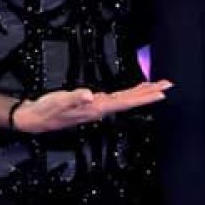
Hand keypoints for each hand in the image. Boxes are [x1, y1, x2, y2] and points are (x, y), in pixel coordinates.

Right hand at [12, 81, 172, 133]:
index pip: (126, 101)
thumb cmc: (48, 109)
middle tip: (168, 85)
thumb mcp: (59, 101)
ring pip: (125, 100)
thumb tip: (90, 95)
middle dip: (149, 93)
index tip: (161, 92)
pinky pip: (117, 98)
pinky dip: (128, 93)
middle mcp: (101, 109)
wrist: (36, 118)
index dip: (144, 96)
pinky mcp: (93, 104)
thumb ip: (75, 97)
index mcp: (97, 107)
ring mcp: (97, 107)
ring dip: (141, 93)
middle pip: (130, 101)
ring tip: (156, 87)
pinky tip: (132, 91)